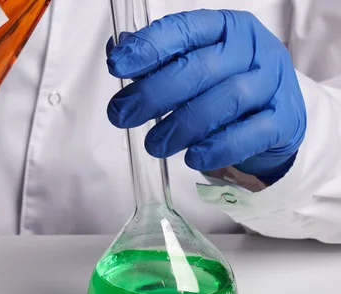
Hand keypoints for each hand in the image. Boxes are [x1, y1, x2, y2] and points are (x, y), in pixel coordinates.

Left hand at [106, 9, 306, 184]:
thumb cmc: (224, 88)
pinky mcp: (284, 120)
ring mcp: (273, 83)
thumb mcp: (193, 66)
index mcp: (226, 28)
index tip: (117, 66)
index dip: (149, 47)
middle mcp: (252, 49)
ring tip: (154, 145)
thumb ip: (158, 59)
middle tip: (121, 116)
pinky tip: (193, 158)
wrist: (274, 119)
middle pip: (200, 67)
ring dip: (182, 126)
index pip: (185, 29)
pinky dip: (219, 148)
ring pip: (225, 100)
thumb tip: (117, 50)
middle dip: (153, 94)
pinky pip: (252, 133)